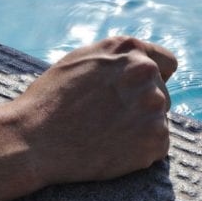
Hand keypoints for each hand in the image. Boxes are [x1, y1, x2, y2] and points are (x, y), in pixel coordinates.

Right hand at [12, 37, 177, 185]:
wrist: (35, 139)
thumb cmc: (50, 99)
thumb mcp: (82, 60)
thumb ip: (116, 58)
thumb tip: (140, 63)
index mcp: (130, 49)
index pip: (166, 63)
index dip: (152, 79)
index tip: (135, 93)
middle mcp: (146, 73)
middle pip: (162, 95)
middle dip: (141, 106)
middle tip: (107, 118)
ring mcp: (153, 107)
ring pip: (157, 121)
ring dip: (139, 129)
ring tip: (105, 134)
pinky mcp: (155, 140)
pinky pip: (157, 147)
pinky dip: (139, 151)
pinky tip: (111, 149)